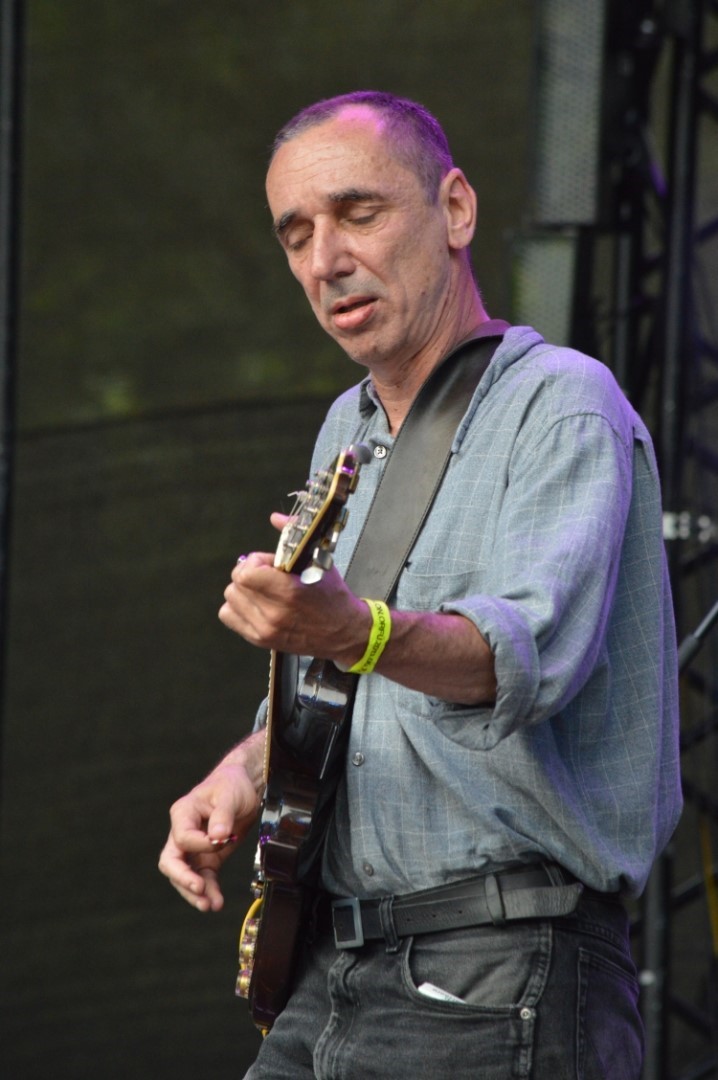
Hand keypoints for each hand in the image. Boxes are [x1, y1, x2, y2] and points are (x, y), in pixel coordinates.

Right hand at [158, 739, 263, 911]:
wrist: (245, 787)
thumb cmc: (232, 785)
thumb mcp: (229, 795)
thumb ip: (223, 816)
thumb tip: (218, 836)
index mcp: (183, 813)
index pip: (183, 838)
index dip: (201, 844)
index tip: (223, 840)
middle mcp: (183, 832)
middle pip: (171, 861)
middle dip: (183, 879)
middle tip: (199, 889)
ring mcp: (194, 848)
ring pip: (185, 875)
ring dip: (195, 892)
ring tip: (210, 905)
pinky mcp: (207, 857)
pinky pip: (203, 877)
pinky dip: (209, 890)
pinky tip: (216, 902)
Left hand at [218, 547, 370, 666]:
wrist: (343, 632)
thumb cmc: (333, 596)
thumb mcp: (320, 561)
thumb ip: (294, 536)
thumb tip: (275, 517)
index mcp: (288, 592)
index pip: (246, 573)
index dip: (255, 562)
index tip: (270, 564)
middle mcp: (273, 613)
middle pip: (236, 585)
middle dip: (249, 574)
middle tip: (266, 575)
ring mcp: (265, 630)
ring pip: (230, 599)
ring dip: (243, 590)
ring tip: (262, 590)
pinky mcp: (260, 640)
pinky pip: (229, 616)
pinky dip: (237, 607)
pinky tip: (255, 604)